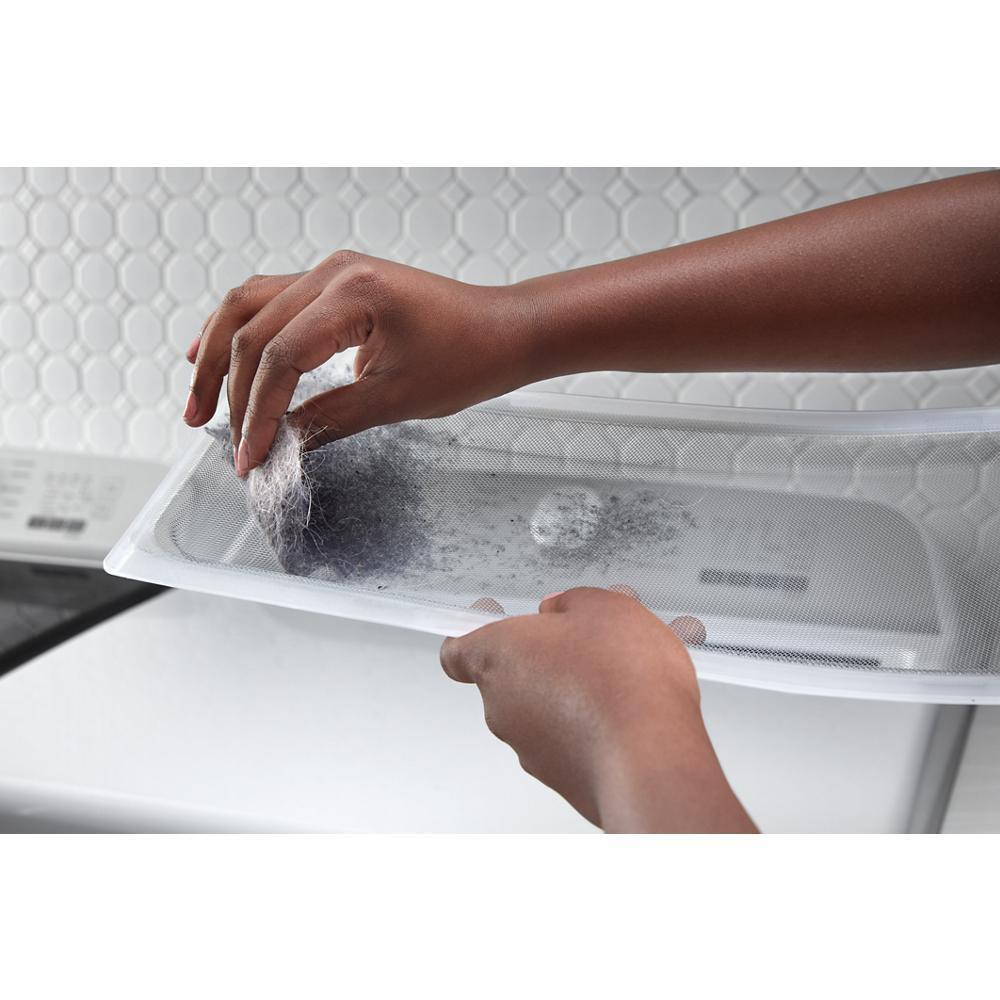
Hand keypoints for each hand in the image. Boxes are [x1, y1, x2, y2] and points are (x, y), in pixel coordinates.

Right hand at [183, 251, 535, 475]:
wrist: (505, 330)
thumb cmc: (469, 357)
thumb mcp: (396, 399)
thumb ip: (329, 419)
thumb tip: (279, 444)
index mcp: (353, 294)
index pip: (281, 358)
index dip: (259, 414)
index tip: (250, 457)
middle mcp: (334, 272)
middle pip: (252, 329)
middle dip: (230, 390)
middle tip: (217, 439)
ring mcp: (332, 272)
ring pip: (249, 308)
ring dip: (220, 356)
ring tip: (198, 404)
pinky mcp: (336, 284)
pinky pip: (271, 302)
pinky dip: (241, 332)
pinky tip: (211, 353)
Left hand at [440, 588, 756, 832]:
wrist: (651, 758)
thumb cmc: (620, 680)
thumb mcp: (602, 607)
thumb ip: (572, 601)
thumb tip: (563, 610)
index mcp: (498, 657)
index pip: (457, 651)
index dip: (475, 634)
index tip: (491, 620)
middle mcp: (502, 707)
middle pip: (514, 674)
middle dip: (551, 656)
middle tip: (591, 639)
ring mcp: (530, 748)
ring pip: (548, 707)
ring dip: (579, 689)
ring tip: (631, 672)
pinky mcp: (562, 777)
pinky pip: (574, 739)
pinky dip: (598, 724)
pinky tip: (639, 707)